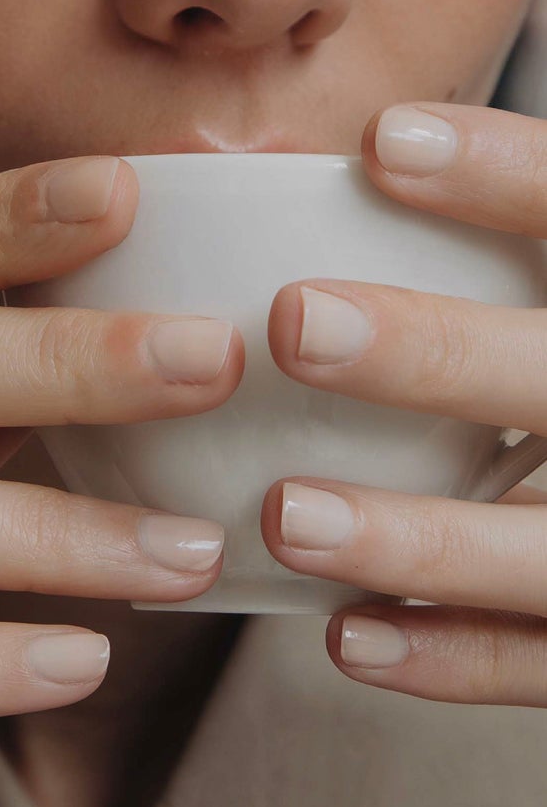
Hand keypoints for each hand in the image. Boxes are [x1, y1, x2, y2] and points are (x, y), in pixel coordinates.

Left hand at [261, 101, 546, 707]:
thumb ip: (536, 255)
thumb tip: (385, 156)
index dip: (507, 176)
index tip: (381, 141)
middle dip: (435, 354)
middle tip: (293, 321)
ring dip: (417, 538)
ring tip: (286, 516)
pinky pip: (546, 665)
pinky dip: (455, 659)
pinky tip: (345, 637)